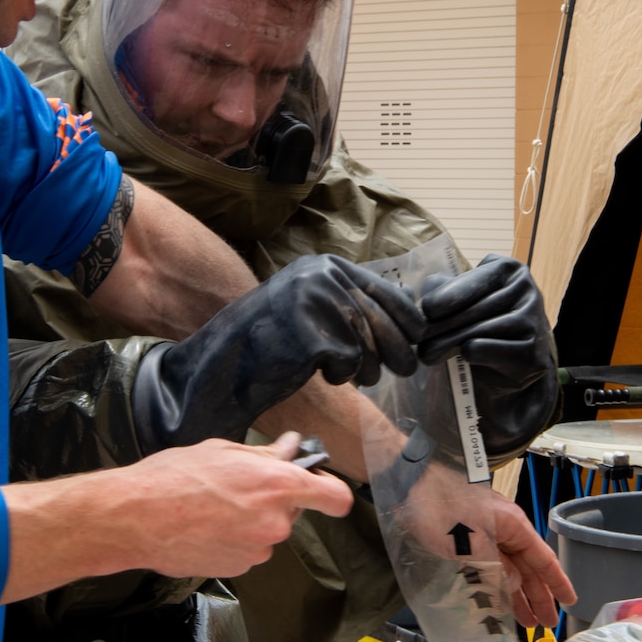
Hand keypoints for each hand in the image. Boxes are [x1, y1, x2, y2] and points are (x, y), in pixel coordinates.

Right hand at [0, 433, 354, 602]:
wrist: (135, 518)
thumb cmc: (172, 480)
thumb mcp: (223, 451)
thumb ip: (265, 454)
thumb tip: (290, 449)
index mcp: (277, 486)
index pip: (334, 496)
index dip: (331, 491)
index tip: (322, 487)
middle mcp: (275, 523)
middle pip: (294, 510)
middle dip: (274, 498)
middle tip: (240, 484)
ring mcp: (258, 550)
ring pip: (268, 531)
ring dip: (252, 519)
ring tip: (214, 505)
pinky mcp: (239, 568)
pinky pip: (249, 549)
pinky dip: (235, 538)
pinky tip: (207, 525)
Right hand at [134, 254, 424, 449]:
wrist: (223, 363)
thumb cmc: (272, 340)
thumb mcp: (314, 305)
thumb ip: (352, 302)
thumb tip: (411, 315)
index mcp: (325, 265)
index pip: (386, 290)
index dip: (408, 319)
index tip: (418, 339)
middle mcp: (322, 276)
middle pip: (382, 319)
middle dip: (398, 350)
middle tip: (403, 369)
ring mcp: (314, 303)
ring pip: (370, 344)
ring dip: (366, 368)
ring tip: (343, 371)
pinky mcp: (310, 334)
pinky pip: (350, 363)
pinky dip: (342, 376)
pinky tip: (318, 372)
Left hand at [380, 458, 576, 628]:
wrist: (410, 487)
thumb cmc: (443, 512)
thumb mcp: (474, 546)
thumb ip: (498, 569)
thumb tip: (514, 586)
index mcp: (513, 525)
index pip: (543, 559)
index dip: (557, 583)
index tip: (569, 602)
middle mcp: (505, 528)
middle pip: (528, 567)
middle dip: (538, 596)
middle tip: (546, 625)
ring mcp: (487, 532)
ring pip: (509, 568)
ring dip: (518, 595)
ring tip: (526, 621)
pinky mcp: (468, 536)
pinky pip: (492, 565)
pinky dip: (498, 584)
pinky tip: (498, 600)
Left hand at [418, 255, 556, 457]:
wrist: (511, 363)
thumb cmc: (482, 322)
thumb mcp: (464, 298)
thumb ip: (446, 288)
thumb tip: (431, 288)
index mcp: (510, 269)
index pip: (473, 282)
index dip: (445, 297)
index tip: (426, 310)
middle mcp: (527, 291)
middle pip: (473, 310)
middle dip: (439, 327)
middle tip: (418, 340)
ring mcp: (533, 323)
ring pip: (477, 332)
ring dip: (446, 345)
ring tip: (427, 354)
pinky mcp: (533, 354)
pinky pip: (487, 351)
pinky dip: (470, 356)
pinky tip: (462, 358)